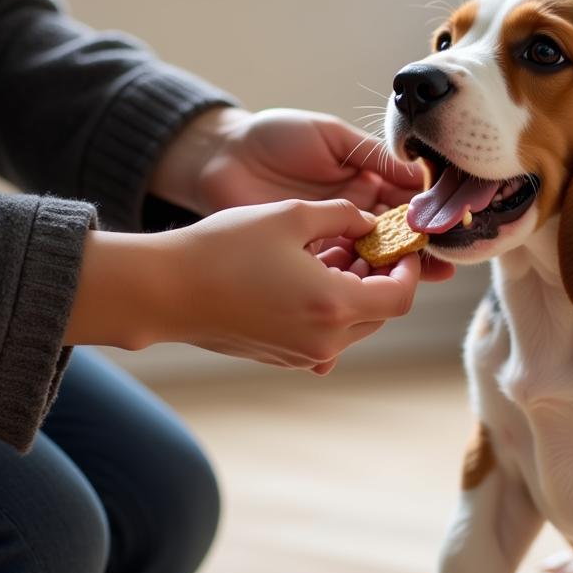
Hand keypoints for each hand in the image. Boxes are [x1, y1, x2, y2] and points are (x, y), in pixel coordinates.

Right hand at [66, 199, 420, 373]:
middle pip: (380, 313)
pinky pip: (324, 335)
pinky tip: (306, 275)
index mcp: (334, 307)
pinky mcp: (281, 357)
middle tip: (367, 245)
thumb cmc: (224, 248)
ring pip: (353, 325)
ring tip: (333, 254)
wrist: (164, 290)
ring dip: (354, 292)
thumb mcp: (291, 216)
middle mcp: (324, 341)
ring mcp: (301, 354)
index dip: (408, 270)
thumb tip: (369, 221)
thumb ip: (343, 215)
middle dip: (381, 278)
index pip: (400, 297)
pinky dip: (329, 307)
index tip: (399, 246)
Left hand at [149, 106, 451, 281]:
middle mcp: (352, 218)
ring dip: (378, 277)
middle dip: (410, 259)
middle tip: (431, 272)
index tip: (439, 235)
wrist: (220, 156)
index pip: (404, 209)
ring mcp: (327, 244)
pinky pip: (329, 281)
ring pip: (363, 268)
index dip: (423, 223)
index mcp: (365, 186)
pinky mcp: (301, 263)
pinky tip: (355, 300)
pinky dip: (341, 292)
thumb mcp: (330, 136)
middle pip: (390, 245)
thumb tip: (419, 173)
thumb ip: (372, 154)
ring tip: (397, 283)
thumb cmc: (275, 136)